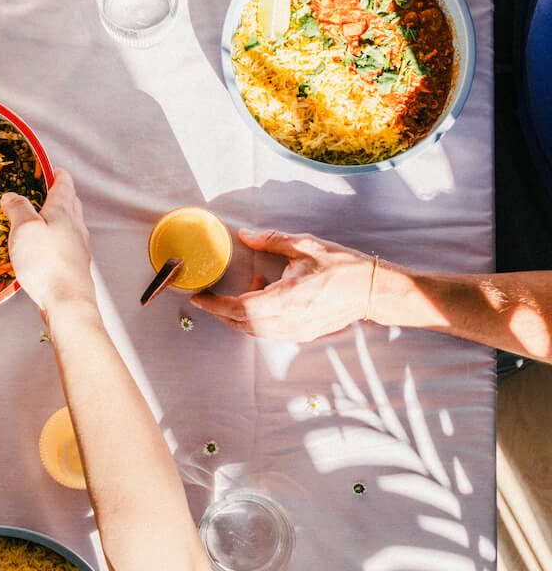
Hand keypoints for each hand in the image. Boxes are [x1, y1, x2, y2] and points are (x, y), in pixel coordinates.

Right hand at [1, 169, 95, 316]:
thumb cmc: (47, 264)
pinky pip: (66, 246)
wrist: (67, 301)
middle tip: (50, 190)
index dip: (58, 174)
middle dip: (61, 195)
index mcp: (63, 211)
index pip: (64, 185)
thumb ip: (18, 209)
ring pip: (70, 225)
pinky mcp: (74, 267)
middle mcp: (75, 227)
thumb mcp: (24, 229)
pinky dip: (57, 240)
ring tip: (44, 219)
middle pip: (71, 204)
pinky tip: (46, 249)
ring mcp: (77, 248)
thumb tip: (11, 196)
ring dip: (60, 218)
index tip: (54, 169)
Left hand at [191, 229, 376, 341]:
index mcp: (286, 299)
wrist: (372, 290)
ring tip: (245, 286)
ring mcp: (295, 331)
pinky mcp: (302, 334)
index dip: (215, 305)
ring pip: (254, 330)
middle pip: (242, 323)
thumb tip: (245, 235)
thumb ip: (271, 240)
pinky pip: (268, 331)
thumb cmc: (342, 266)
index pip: (240, 308)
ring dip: (239, 314)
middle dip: (220, 311)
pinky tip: (264, 293)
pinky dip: (257, 317)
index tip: (199, 297)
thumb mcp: (305, 245)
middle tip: (208, 297)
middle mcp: (288, 321)